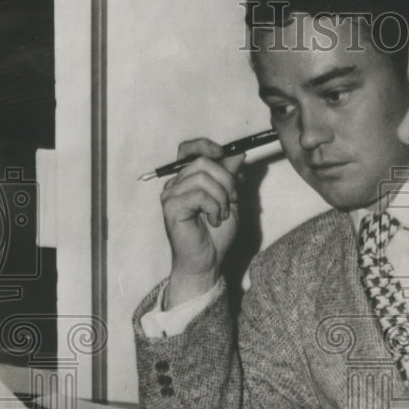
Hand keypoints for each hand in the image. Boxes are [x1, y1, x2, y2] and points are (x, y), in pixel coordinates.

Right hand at [161, 138, 245, 307]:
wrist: (207, 261)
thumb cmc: (216, 235)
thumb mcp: (230, 200)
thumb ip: (230, 177)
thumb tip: (238, 154)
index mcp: (186, 180)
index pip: (188, 149)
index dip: (206, 146)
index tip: (224, 154)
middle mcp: (175, 185)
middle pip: (201, 162)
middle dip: (225, 179)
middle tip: (231, 200)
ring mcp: (170, 195)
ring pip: (201, 177)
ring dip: (220, 197)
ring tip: (221, 215)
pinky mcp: (171, 207)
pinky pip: (199, 195)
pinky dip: (213, 207)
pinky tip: (213, 220)